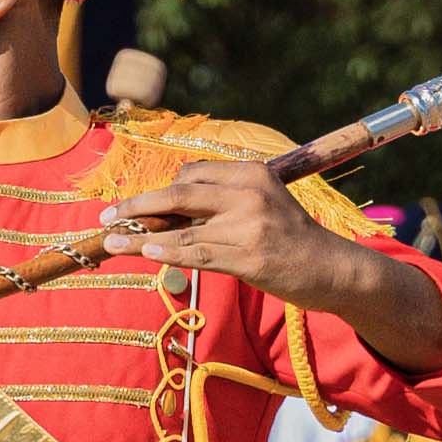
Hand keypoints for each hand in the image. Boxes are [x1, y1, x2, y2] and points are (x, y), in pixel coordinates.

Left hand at [103, 162, 441, 375]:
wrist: (333, 269)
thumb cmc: (293, 240)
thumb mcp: (264, 205)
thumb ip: (224, 201)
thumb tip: (170, 210)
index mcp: (252, 173)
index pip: (192, 174)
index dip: (160, 191)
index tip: (136, 205)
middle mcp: (248, 192)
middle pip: (179, 192)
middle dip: (137, 203)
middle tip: (108, 214)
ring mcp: (248, 224)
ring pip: (180, 226)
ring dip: (139, 233)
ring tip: (110, 240)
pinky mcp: (247, 256)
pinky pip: (194, 252)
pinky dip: (163, 251)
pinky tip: (141, 251)